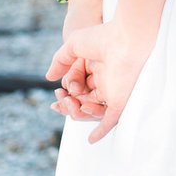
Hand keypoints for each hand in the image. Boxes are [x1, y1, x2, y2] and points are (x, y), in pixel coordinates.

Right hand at [46, 16, 154, 143]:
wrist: (126, 37)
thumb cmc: (103, 36)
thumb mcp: (73, 45)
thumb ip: (60, 61)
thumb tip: (49, 78)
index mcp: (97, 69)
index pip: (77, 88)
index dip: (66, 93)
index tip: (58, 92)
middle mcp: (106, 82)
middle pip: (82, 102)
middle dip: (68, 104)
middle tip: (61, 98)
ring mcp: (113, 93)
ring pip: (92, 112)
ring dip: (76, 111)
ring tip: (70, 100)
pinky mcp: (120, 101)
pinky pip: (110, 121)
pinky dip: (100, 131)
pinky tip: (91, 139)